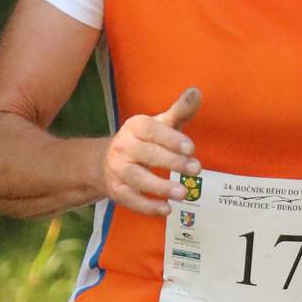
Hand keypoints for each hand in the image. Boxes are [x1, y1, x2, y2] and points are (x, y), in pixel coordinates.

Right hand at [103, 88, 201, 216]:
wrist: (106, 162)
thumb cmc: (144, 141)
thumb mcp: (160, 124)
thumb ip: (179, 111)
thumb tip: (196, 92)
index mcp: (135, 126)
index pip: (152, 130)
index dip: (171, 139)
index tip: (191, 148)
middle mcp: (123, 146)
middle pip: (147, 154)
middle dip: (172, 162)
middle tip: (196, 169)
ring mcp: (118, 169)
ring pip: (138, 178)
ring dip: (160, 187)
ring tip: (183, 193)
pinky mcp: (117, 190)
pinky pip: (131, 200)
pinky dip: (148, 206)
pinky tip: (166, 210)